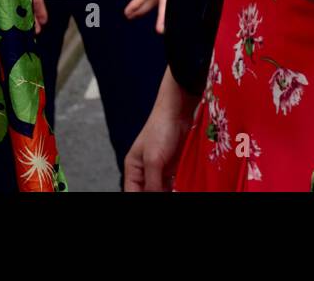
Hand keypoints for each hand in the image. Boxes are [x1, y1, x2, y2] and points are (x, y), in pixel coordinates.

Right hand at [125, 71, 197, 191]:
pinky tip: (182, 189)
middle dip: (157, 196)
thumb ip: (152, 183)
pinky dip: (177, 189)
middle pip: (148, 193)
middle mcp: (145, 171)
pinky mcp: (173, 167)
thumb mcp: (153, 160)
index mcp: (133, 169)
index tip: (151, 202)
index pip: (132, 193)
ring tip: (176, 191)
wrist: (178, 111)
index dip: (139, 200)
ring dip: (168, 193)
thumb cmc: (160, 129)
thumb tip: (153, 198)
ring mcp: (160, 170)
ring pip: (162, 190)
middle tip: (168, 193)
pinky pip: (174, 185)